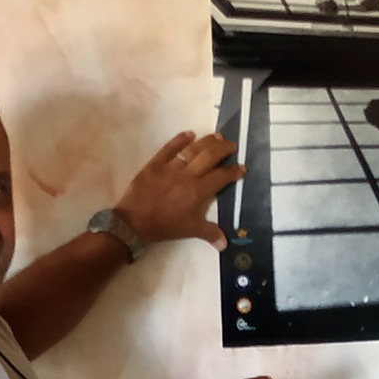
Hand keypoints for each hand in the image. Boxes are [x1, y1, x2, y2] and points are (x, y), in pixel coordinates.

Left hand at [114, 132, 246, 251]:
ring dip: (207, 141)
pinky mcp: (156, 163)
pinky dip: (180, 139)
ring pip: (193, 149)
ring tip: (217, 136)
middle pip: (210, 156)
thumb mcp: (190, 230)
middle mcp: (188, 175)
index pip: (221, 177)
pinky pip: (170, 147)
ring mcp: (171, 167)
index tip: (242, 167)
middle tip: (232, 145)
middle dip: (224, 149)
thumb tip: (225, 244)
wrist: (135, 221)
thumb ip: (209, 233)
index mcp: (198, 191)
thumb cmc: (165, 226)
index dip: (233, 172)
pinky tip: (190, 134)